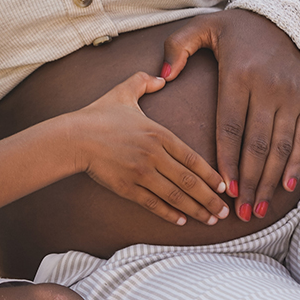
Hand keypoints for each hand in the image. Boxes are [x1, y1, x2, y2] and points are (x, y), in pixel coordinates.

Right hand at [70, 71, 228, 226]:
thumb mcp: (123, 91)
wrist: (74, 136)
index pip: (192, 157)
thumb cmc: (98, 114)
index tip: (224, 186)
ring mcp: (140, 173)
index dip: (211, 174)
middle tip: (225, 212)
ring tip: (210, 220)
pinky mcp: (127, 187)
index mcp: (158, 133)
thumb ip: (144, 81)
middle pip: (189, 181)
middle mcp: (153, 155)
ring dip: (196, 210)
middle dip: (210, 198)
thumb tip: (162, 77)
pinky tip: (182, 221)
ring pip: (175, 196)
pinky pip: (153, 204)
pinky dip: (170, 214)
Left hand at [162, 10, 299, 221]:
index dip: (227, 159)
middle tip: (239, 211)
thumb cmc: (236, 28)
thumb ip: (177, 48)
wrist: (286, 18)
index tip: (223, 187)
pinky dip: (295, 164)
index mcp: (239, 75)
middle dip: (249, 180)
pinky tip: (285, 186)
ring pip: (280, 146)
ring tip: (258, 208)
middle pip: (257, 144)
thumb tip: (163, 75)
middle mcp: (268, 88)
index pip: (231, 126)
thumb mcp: (202, 27)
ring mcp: (291, 96)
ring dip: (269, 181)